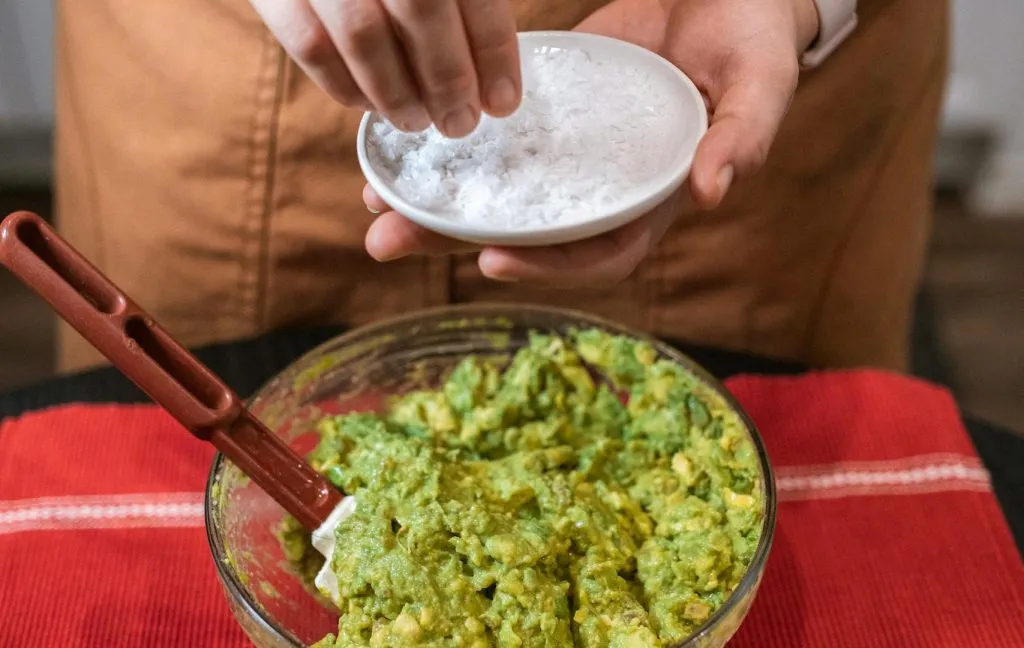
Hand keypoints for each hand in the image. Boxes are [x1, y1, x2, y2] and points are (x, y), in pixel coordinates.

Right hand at [249, 0, 520, 136]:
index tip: (503, 101)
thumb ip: (465, 3)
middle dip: (448, 79)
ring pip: (362, 34)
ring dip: (397, 92)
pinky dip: (344, 85)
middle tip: (460, 123)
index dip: (492, 50)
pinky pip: (309, 45)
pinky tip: (368, 103)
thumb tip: (492, 77)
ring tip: (416, 120)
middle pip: (420, 10)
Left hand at [364, 0, 820, 283]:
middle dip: (459, 240)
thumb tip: (712, 192)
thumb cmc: (756, 44)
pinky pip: (499, 135)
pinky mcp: (549, 108)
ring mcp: (571, 150)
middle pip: (531, 232)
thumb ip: (744, 137)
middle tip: (388, 241)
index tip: (494, 259)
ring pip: (502, 190)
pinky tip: (403, 138)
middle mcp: (602, 185)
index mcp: (652, 197)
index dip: (550, 265)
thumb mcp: (762, 85)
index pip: (599, 251)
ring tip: (374, 200)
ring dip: (438, 201)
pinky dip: (454, 145)